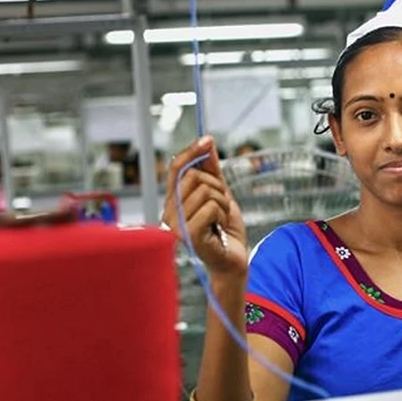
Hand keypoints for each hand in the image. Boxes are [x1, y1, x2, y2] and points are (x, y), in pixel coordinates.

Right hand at [162, 136, 247, 279]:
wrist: (233, 261)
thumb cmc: (226, 232)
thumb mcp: (221, 195)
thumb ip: (212, 171)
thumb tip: (207, 144)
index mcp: (173, 202)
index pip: (176, 168)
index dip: (191, 151)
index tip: (208, 139)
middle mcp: (168, 212)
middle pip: (193, 175)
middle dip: (217, 185)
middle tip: (222, 205)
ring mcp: (176, 224)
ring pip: (205, 190)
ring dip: (223, 202)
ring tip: (221, 219)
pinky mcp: (188, 234)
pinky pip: (211, 206)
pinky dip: (224, 213)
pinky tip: (221, 228)